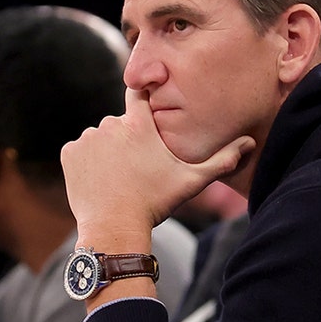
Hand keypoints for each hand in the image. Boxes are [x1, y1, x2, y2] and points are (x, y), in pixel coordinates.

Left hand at [61, 87, 253, 239]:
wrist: (114, 228)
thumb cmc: (155, 203)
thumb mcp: (191, 181)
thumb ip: (220, 160)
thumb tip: (250, 143)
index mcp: (139, 123)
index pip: (139, 93)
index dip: (142, 100)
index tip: (145, 107)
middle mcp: (110, 124)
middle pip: (120, 124)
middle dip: (126, 141)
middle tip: (136, 169)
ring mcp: (88, 138)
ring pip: (99, 139)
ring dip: (106, 152)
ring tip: (118, 178)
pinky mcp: (70, 152)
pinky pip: (80, 152)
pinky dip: (87, 163)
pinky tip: (100, 181)